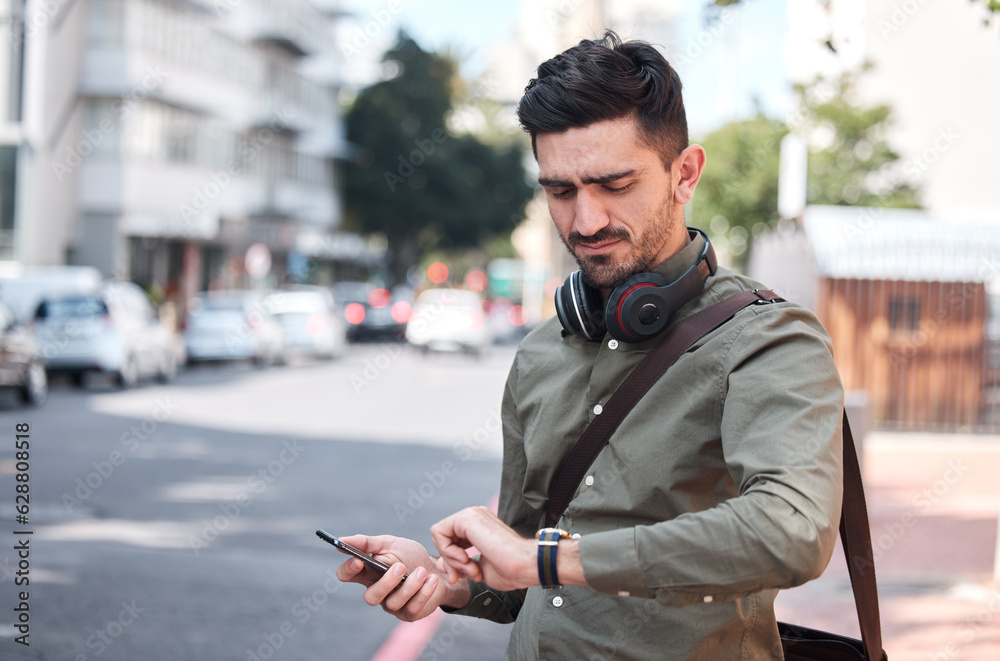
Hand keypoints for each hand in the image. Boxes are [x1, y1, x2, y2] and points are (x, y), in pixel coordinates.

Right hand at [334, 534, 468, 621]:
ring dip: (410, 586)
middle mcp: (377, 591)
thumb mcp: (390, 544)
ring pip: (392, 603)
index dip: (348, 570)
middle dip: (386, 582)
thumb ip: (367, 543)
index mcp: (368, 573)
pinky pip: (412, 608)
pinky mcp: (409, 614)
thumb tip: (342, 540)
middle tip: (401, 566)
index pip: (347, 575)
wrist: (438, 569)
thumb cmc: (410, 556)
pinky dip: (423, 592)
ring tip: (422, 571)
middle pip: (371, 597)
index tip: (358, 560)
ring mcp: (392, 605)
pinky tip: (431, 580)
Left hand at [429, 506, 536, 590]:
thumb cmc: (509, 569)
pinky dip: (447, 552)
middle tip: (460, 577)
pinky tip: (466, 560)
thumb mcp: (477, 569)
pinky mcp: (466, 517)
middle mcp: (473, 516)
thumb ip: (458, 565)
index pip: (450, 540)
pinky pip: (439, 533)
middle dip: (448, 561)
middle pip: (442, 537)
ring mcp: (470, 514)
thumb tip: (440, 564)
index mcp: (477, 526)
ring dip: (450, 559)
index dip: (451, 561)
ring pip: (439, 535)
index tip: (461, 577)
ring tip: (470, 569)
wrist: (524, 565)